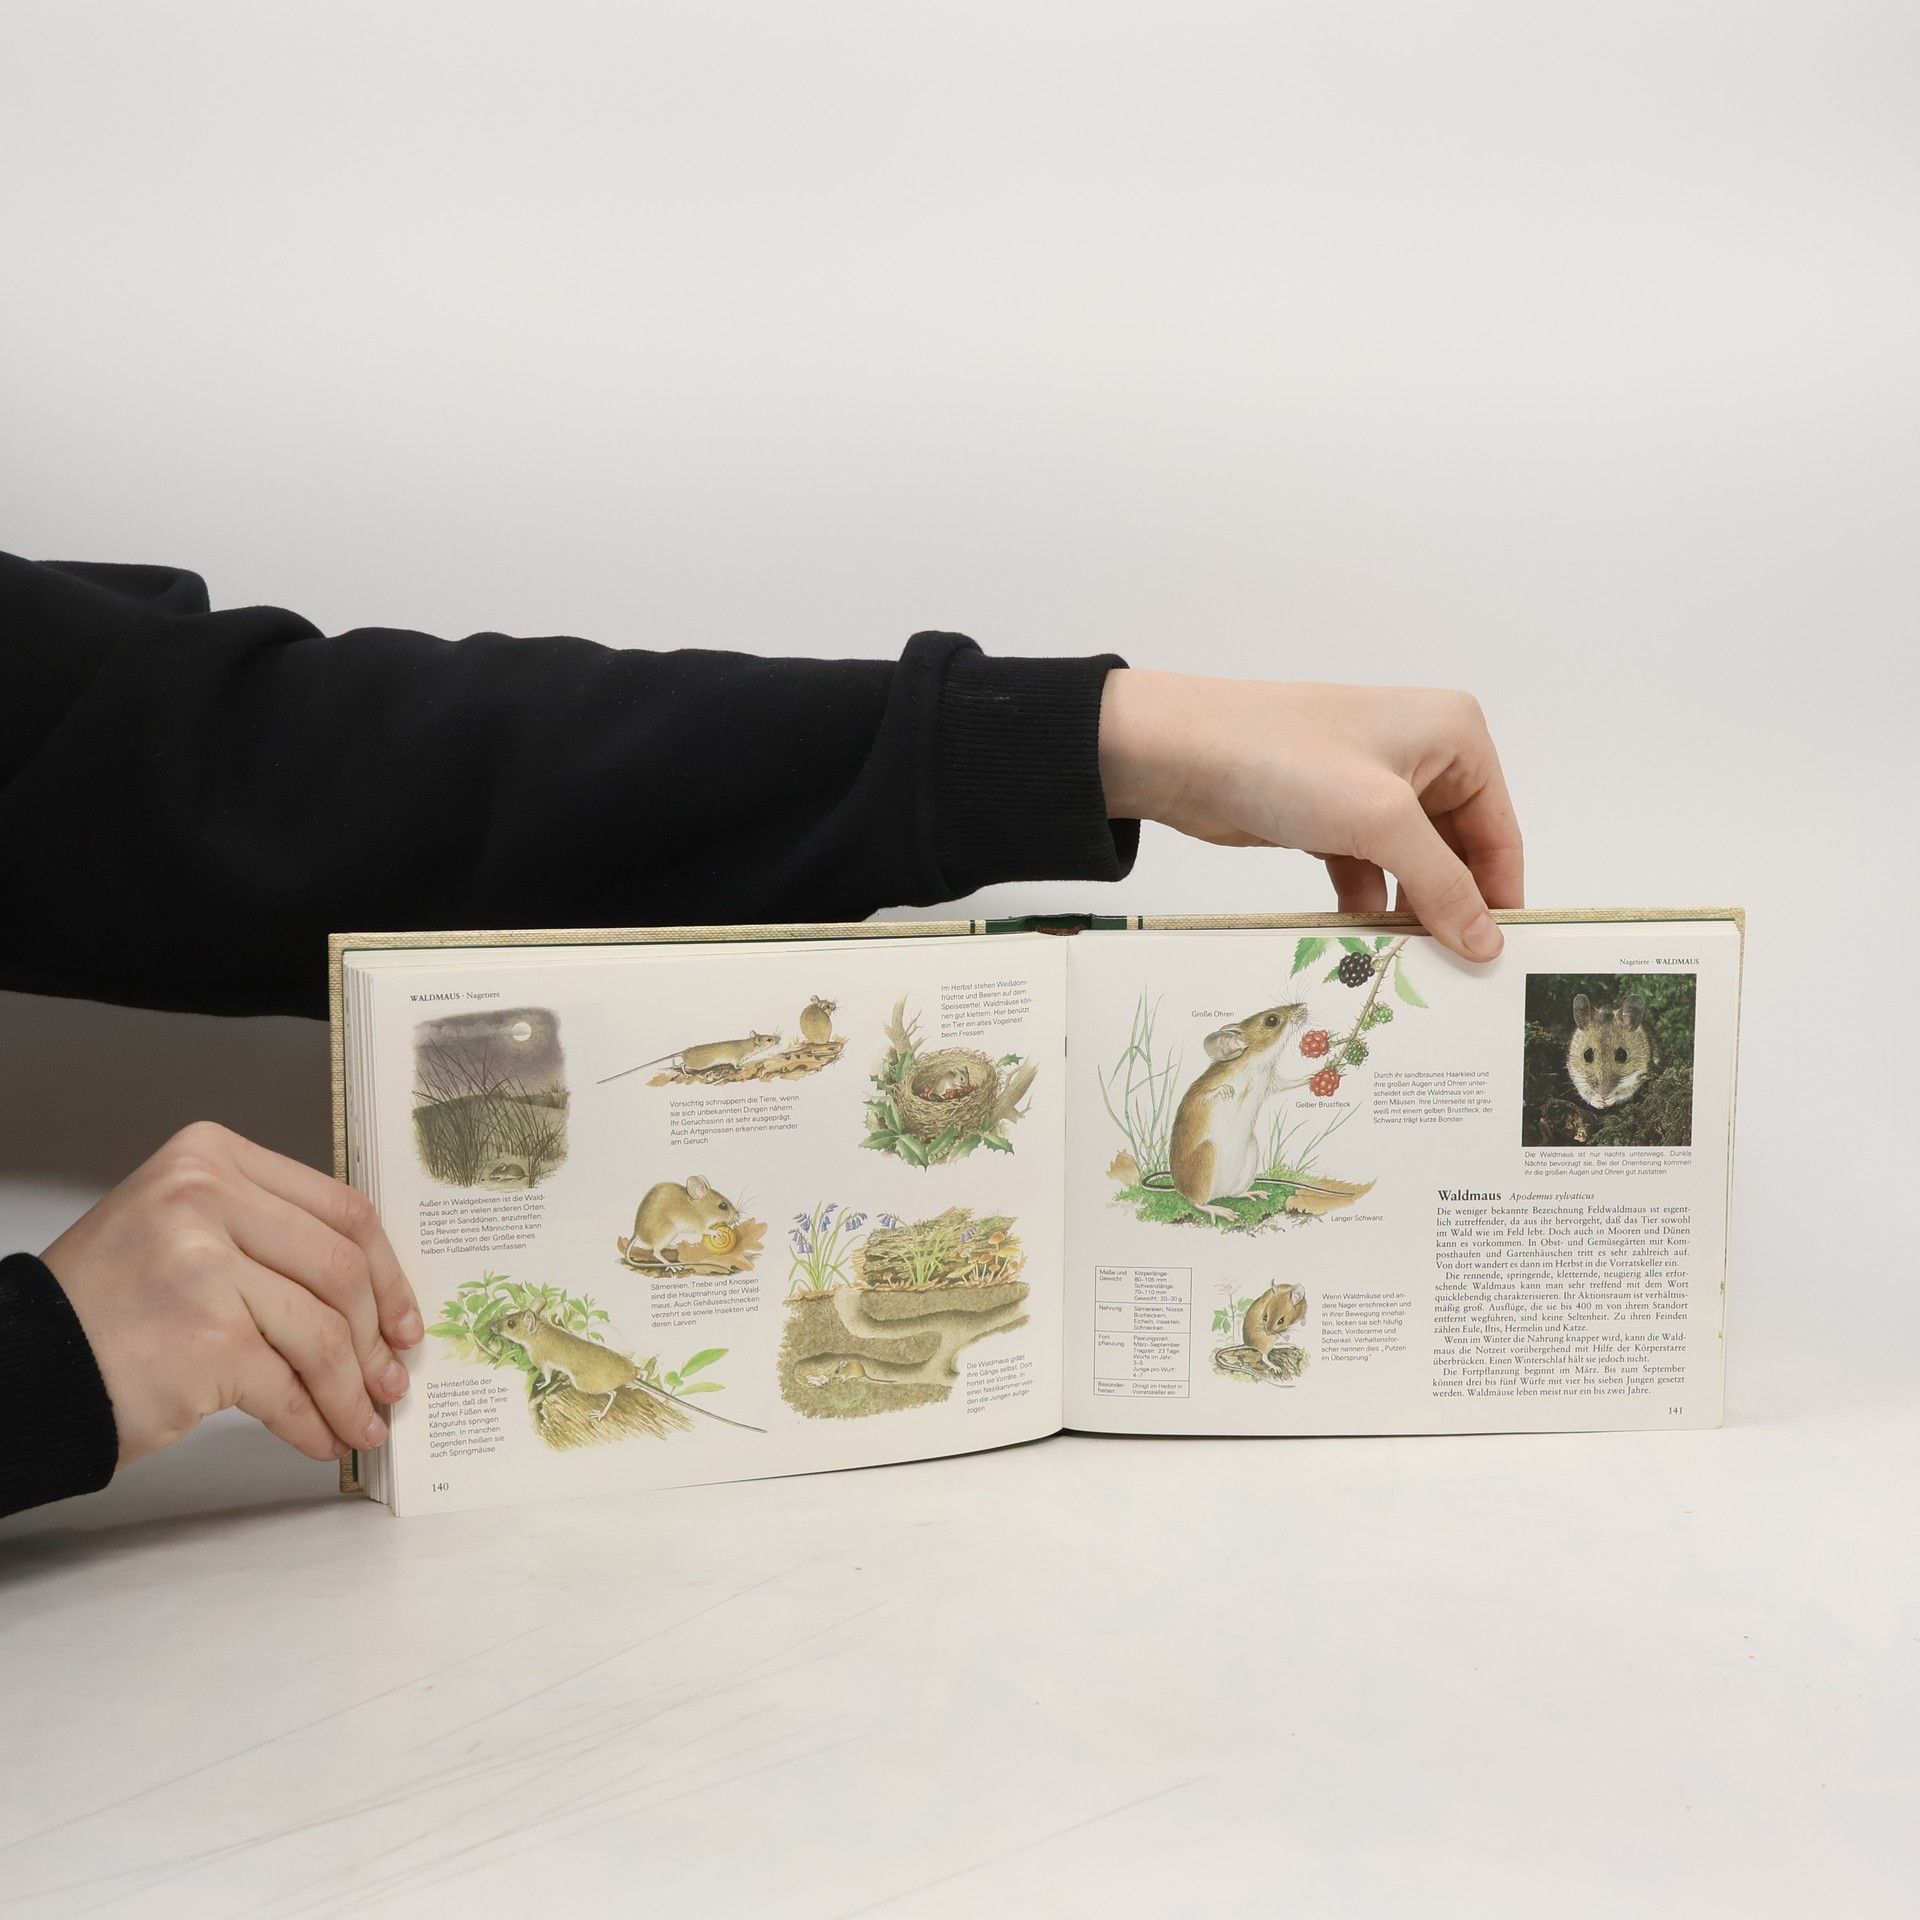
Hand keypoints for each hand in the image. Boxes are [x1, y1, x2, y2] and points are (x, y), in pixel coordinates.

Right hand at [41, 1122, 420, 1466]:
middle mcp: (206, 1196)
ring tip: (364, 1419)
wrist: (24, 1365)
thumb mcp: (188, 1229)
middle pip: (341, 1270)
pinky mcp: (205, 1340)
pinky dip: (314, 1421)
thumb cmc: (112, 1303)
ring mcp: (204, 1266)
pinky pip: (288, 1388)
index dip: (387, 1272)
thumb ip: (272, 1235)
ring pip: (324, 1334)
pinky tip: (322, 1439)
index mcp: (211, 1156)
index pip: (341, 1208)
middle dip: (377, 1337)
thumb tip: (377, 1296)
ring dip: (352, 1390)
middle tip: (391, 1378)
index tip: (404, 1318)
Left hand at [1098, 673, 1523, 959]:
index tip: (1497, 959)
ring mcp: (1370, 786)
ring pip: (1409, 865)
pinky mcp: (1328, 815)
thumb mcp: (1380, 821)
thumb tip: (1487, 944)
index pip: (1499, 830)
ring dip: (1407, 913)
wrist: (1177, 753)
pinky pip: (1366, 869)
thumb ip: (1442, 885)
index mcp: (1454, 735)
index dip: (1499, 896)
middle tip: (1453, 975)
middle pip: (1456, 851)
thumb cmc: (1286, 761)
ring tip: (1407, 967)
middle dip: (1450, 908)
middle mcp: (1420, 755)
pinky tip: (1361, 943)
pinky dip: (1366, 904)